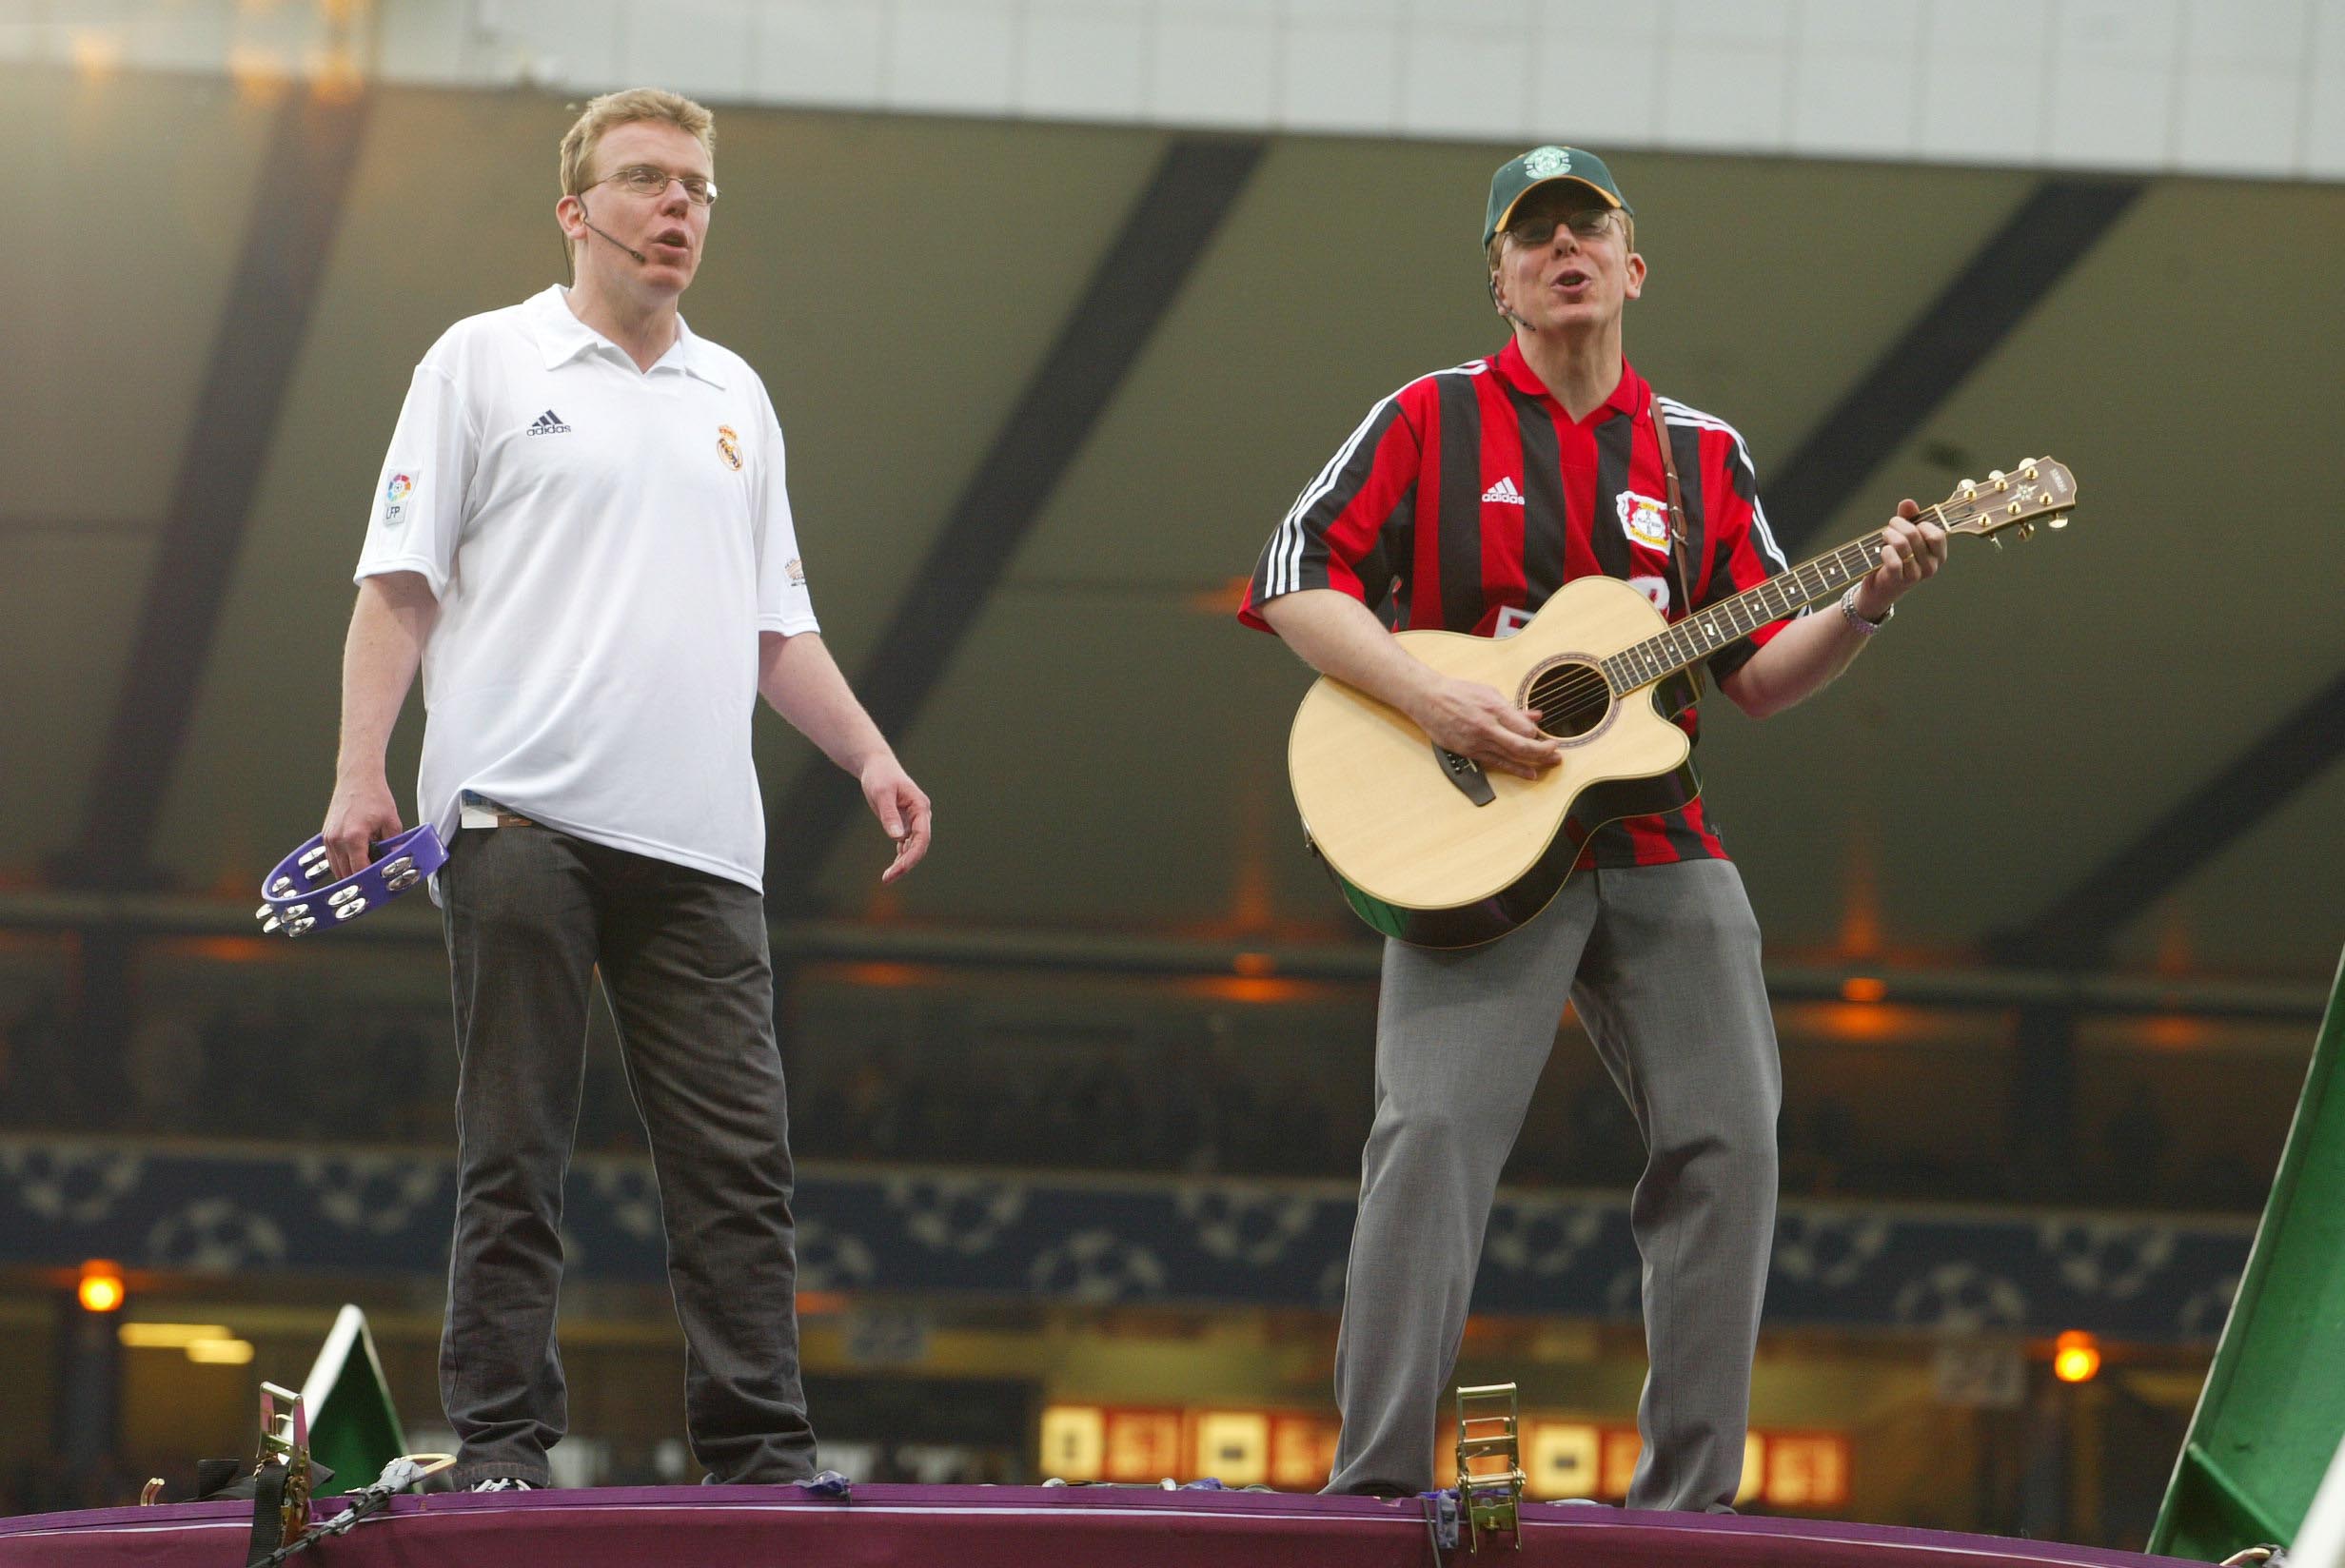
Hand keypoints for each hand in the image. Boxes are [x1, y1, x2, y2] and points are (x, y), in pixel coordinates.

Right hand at [321, 774, 403, 880]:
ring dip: (350, 873)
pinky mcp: (326, 834)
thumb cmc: (374, 796)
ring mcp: (328, 837)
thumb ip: (394, 845)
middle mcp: (337, 839)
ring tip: (366, 875)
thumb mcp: (391, 821)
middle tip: (374, 885)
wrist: (358, 778)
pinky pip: (331, 858)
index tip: (378, 887)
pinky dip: (343, 863)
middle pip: (345, 873)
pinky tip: (357, 862)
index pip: (359, 870)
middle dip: (360, 880)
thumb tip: (397, 862)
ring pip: (336, 868)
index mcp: (354, 837)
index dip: (369, 881)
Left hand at [860, 755, 931, 883]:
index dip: (912, 856)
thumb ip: (890, 815)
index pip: (922, 837)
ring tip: (887, 878)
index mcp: (921, 807)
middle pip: (919, 846)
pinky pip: (906, 844)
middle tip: (887, 879)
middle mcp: (921, 816)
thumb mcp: (882, 794)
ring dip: (903, 863)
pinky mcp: (904, 823)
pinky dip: (900, 856)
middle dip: (906, 864)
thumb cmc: (880, 776)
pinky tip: (892, 869)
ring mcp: (914, 820)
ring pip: (913, 848)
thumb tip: (897, 838)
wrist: (876, 766)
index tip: (898, 870)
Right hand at [1410, 675, 1561, 780]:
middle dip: (1544, 751)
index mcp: (1493, 708)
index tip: (1546, 734)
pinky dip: (1515, 769)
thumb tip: (1535, 716)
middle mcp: (1487, 727)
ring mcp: (1477, 741)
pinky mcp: (1469, 751)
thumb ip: (1513, 708)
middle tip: (1557, 752)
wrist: (1428, 699)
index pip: (1525, 727)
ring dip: (1534, 761)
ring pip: (1512, 757)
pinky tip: (1529, 773)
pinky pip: (1497, 763)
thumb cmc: (1458, 693)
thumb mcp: (1489, 693)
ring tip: (1551, 763)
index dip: (1539, 734)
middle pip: (1522, 745)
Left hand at [1852, 499, 1946, 620]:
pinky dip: (1885, 551)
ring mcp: (1916, 575)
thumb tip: (1908, 503)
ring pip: (1902, 544)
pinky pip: (1894, 560)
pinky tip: (1882, 551)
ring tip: (1884, 536)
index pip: (1937, 534)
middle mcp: (1931, 566)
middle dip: (1897, 525)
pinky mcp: (1899, 581)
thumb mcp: (1905, 535)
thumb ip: (1909, 518)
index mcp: (1939, 555)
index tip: (1911, 524)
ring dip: (1888, 535)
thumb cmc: (1896, 558)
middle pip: (1915, 534)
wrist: (1881, 587)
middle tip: (1890, 527)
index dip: (1921, 524)